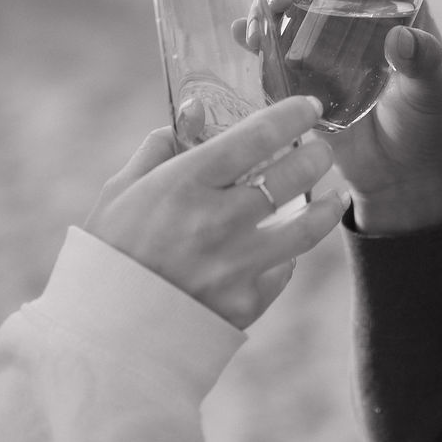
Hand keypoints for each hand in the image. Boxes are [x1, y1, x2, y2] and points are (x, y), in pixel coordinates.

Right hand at [85, 96, 345, 329]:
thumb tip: (189, 118)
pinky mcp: (245, 303)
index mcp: (184, 184)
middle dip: (316, 156)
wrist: (105, 333)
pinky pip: (282, 272)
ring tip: (337, 196)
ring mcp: (235, 265)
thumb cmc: (109, 252)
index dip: (291, 116)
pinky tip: (290, 247)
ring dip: (328, 207)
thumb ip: (157, 150)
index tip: (308, 108)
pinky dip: (287, 257)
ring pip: (306, 228)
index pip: (255, 136)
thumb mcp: (119, 191)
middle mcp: (216, 220)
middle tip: (321, 150)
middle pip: (292, 176)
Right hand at [266, 0, 441, 234]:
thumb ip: (425, 63)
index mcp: (393, 7)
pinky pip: (273, 47)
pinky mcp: (301, 75)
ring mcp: (324, 46)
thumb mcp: (432, 92)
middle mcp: (354, 18)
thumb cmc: (428, 128)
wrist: (401, 178)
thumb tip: (401, 39)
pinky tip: (244, 35)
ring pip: (290, 7)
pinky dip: (255, 37)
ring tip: (263, 15)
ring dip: (269, 1)